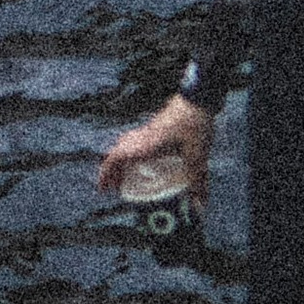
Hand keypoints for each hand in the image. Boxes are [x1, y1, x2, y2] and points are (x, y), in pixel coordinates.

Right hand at [96, 93, 211, 202]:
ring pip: (125, 144)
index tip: (103, 189)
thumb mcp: (197, 156)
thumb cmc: (195, 124)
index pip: (116, 158)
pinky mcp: (155, 125)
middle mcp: (143, 136)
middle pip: (117, 152)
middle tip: (113, 187)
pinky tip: (144, 160)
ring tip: (124, 176)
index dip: (106, 174)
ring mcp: (148, 129)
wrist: (199, 97)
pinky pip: (134, 139)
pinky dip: (131, 151)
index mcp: (147, 144)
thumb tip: (200, 207)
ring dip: (120, 160)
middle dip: (111, 171)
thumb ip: (198, 181)